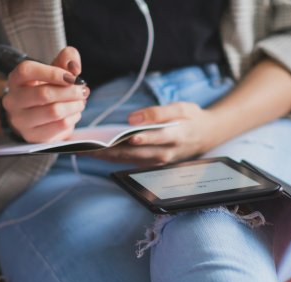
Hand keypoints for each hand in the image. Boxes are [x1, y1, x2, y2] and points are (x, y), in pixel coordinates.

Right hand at [3, 47, 89, 142]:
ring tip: (80, 102)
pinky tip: (74, 113)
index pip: (27, 71)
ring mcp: (21, 121)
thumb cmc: (45, 89)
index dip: (53, 72)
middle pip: (44, 94)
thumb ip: (65, 61)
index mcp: (16, 79)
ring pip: (54, 112)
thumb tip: (74, 65)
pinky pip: (60, 126)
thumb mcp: (53, 72)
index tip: (72, 77)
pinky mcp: (33, 136)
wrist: (33, 117)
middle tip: (83, 90)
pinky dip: (73, 118)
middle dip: (70, 91)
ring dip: (74, 106)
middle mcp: (13, 100)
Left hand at [87, 102, 220, 165]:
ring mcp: (157, 161)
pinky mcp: (150, 164)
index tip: (124, 136)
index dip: (140, 138)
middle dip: (110, 150)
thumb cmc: (191, 119)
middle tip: (88, 146)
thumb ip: (159, 113)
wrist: (205, 135)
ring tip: (84, 149)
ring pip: (127, 160)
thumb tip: (133, 119)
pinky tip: (96, 151)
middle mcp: (164, 153)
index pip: (155, 138)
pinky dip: (111, 157)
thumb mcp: (182, 108)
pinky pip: (128, 162)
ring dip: (106, 156)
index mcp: (175, 136)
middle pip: (134, 153)